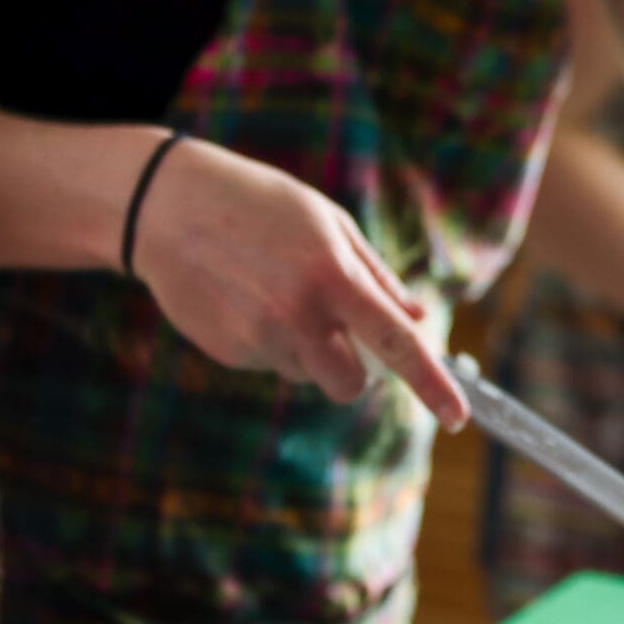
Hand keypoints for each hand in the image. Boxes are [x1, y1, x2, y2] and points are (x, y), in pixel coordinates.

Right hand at [129, 136, 467, 428]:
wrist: (166, 207)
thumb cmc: (260, 205)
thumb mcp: (328, 221)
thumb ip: (376, 275)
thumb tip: (416, 318)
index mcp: (333, 276)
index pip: (396, 343)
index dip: (431, 384)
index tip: (457, 417)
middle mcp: (297, 315)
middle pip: (350, 385)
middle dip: (355, 371)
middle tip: (340, 333)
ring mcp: (258, 338)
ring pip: (307, 374)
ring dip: (307, 349)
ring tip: (276, 292)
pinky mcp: (227, 351)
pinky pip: (268, 362)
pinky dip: (268, 340)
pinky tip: (244, 297)